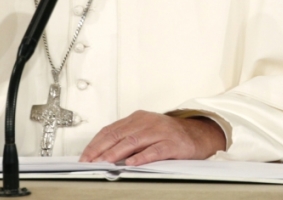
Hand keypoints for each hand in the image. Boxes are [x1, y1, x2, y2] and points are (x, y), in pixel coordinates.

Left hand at [79, 111, 225, 165]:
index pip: (110, 130)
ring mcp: (159, 131)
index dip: (95, 144)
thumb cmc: (168, 135)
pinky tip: (132, 163)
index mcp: (136, 118)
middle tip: (89, 161)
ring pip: (133, 141)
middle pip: (118, 135)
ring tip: (104, 162)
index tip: (85, 156)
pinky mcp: (172, 143)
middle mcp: (146, 122)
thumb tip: (102, 153)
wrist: (198, 134)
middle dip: (100, 150)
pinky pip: (155, 150)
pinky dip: (142, 157)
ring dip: (116, 153)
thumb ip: (126, 139)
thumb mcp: (145, 132)